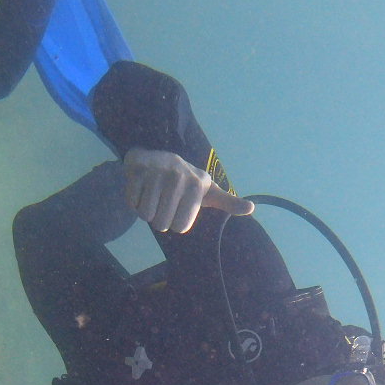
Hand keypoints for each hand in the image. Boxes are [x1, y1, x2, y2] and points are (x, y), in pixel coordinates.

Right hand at [123, 148, 254, 233]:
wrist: (156, 157)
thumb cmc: (185, 181)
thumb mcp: (208, 191)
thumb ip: (228, 202)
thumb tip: (251, 208)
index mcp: (198, 184)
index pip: (180, 227)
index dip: (175, 222)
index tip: (178, 206)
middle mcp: (180, 175)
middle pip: (161, 224)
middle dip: (159, 218)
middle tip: (163, 201)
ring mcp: (158, 171)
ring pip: (146, 215)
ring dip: (146, 210)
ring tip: (153, 194)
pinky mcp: (138, 168)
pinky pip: (132, 203)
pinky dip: (134, 201)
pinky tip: (141, 188)